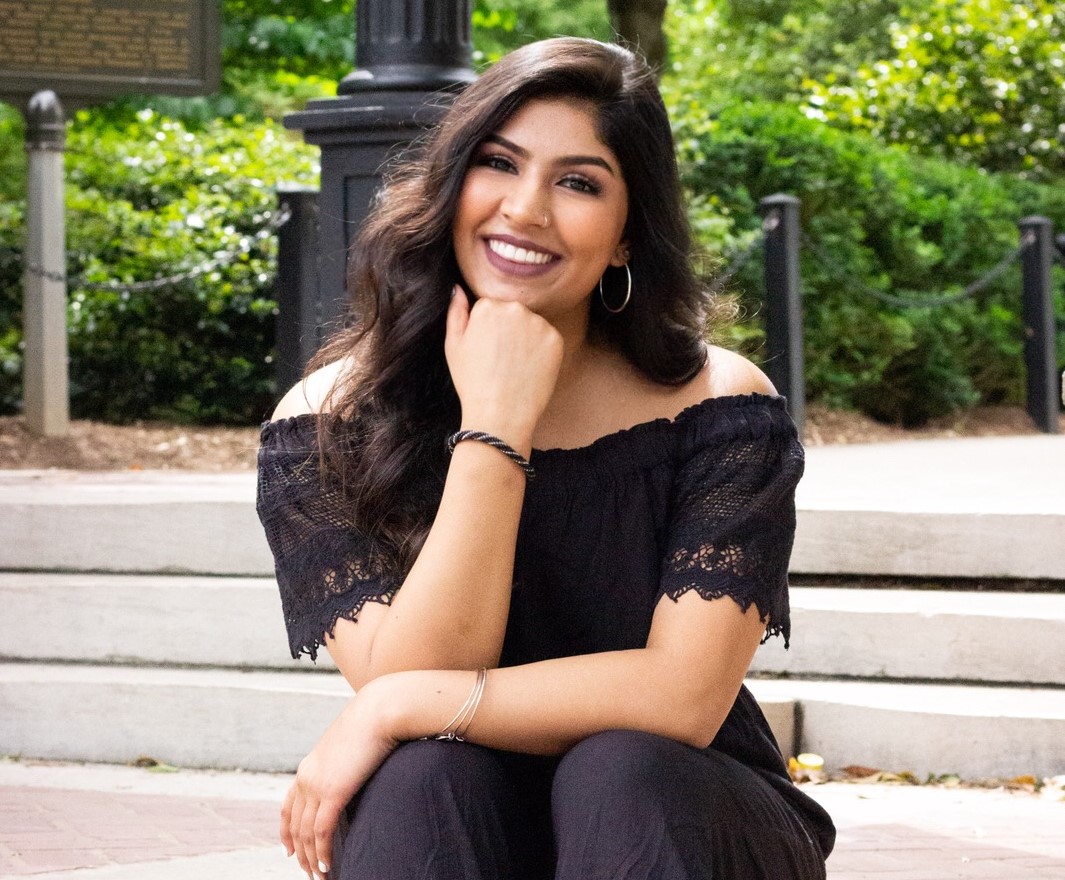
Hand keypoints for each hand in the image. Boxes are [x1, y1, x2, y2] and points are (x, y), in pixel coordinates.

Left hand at [281, 685, 397, 878]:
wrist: (381, 709)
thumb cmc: (374, 722)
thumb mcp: (351, 745)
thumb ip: (346, 763)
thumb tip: (355, 773)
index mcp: (309, 766)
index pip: (288, 806)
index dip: (286, 831)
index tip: (289, 850)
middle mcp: (307, 777)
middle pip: (295, 825)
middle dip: (300, 853)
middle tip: (309, 871)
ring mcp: (317, 785)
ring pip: (306, 833)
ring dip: (312, 859)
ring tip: (320, 876)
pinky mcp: (333, 792)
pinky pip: (322, 832)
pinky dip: (323, 852)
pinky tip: (328, 866)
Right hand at [444, 286, 563, 450]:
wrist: (500, 414)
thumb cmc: (472, 383)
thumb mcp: (453, 345)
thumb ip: (456, 312)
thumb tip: (459, 290)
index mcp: (488, 306)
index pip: (491, 308)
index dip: (487, 332)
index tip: (486, 352)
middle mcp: (514, 308)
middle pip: (513, 313)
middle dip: (508, 331)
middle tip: (500, 361)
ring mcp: (537, 323)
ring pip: (531, 325)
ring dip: (526, 340)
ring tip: (515, 367)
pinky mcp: (555, 339)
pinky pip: (548, 338)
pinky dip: (541, 352)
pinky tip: (530, 369)